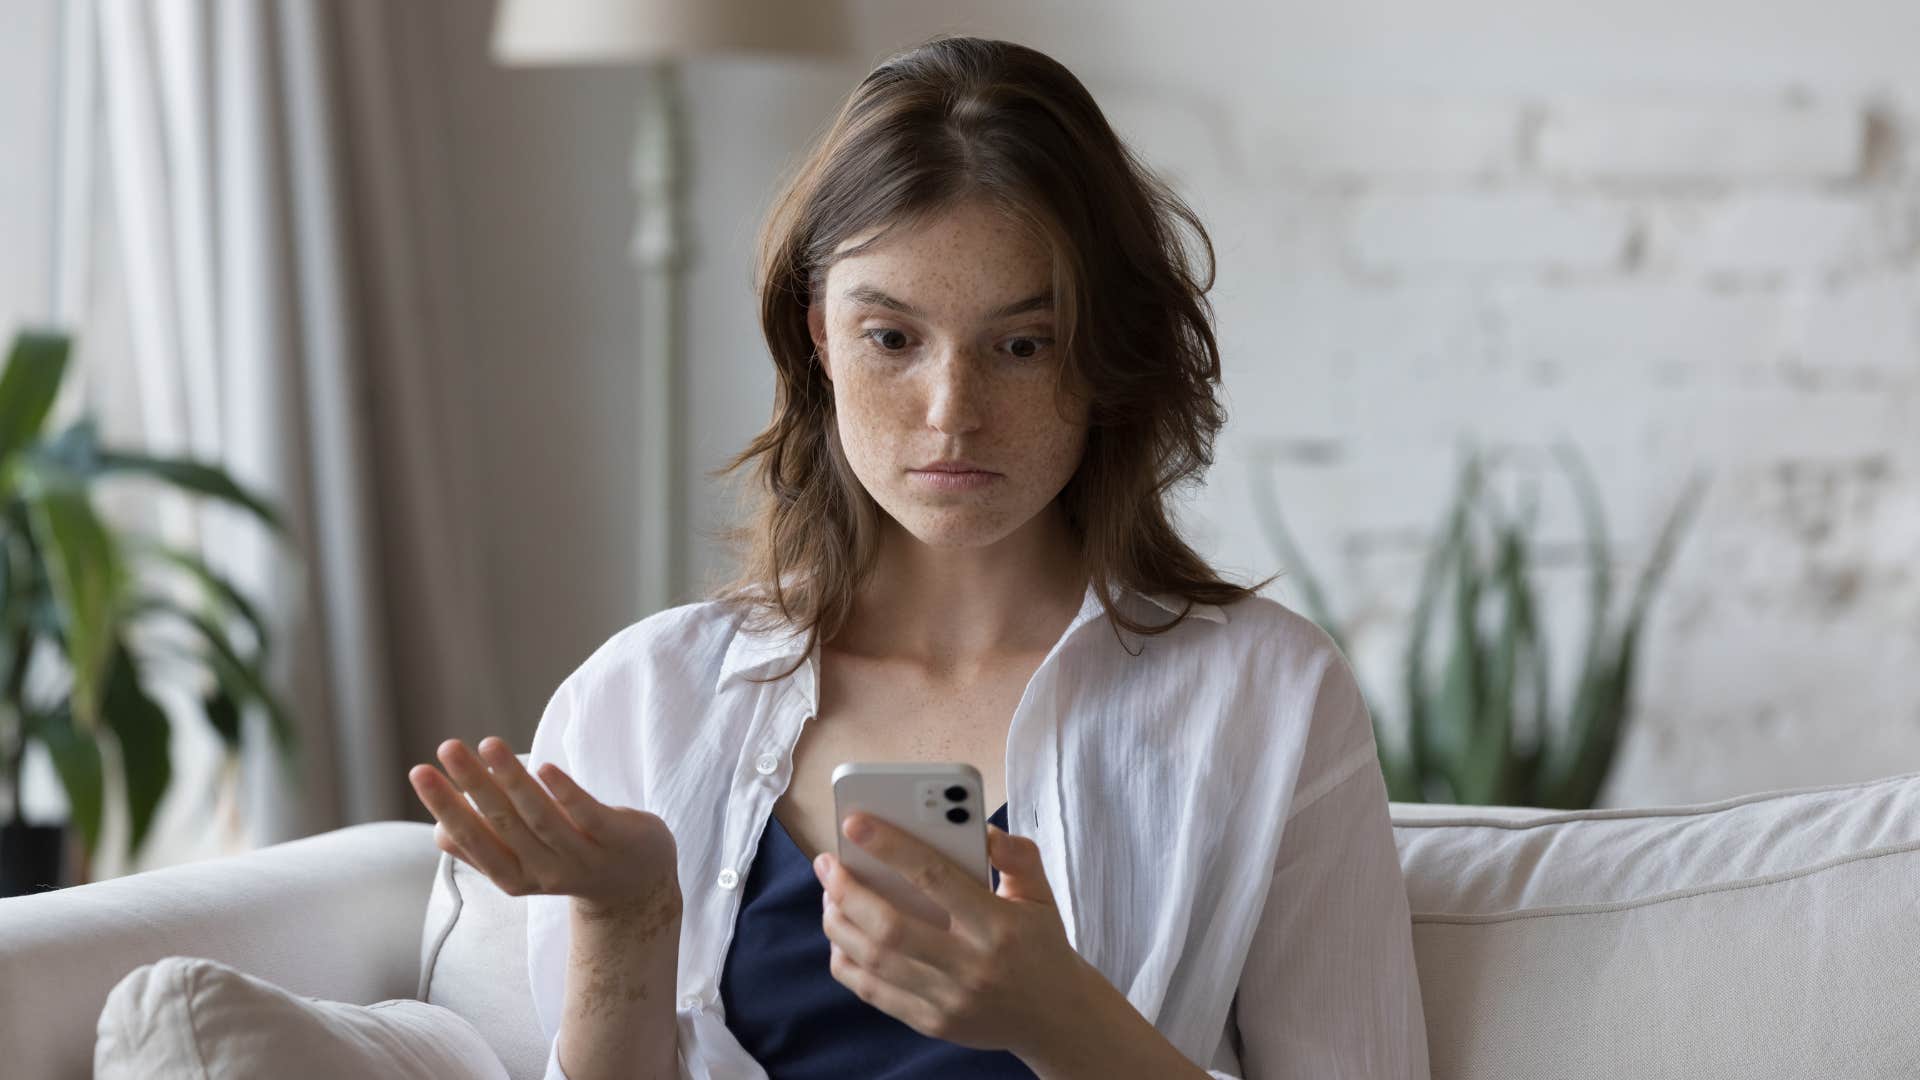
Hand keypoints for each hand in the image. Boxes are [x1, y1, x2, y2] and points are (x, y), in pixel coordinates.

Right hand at [408, 737, 679, 919]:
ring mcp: (583, 857)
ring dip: (511, 779)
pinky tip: (545, 767)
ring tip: (487, 743)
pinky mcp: (617, 839)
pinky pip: (588, 815)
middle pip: (502, 824)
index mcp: (514, 876)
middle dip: (471, 785)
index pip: (470, 840)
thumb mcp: (524, 863)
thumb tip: (439, 831)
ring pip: (541, 817)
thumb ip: (487, 848)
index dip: (445, 806)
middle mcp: (544, 871)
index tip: (420, 771)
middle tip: (446, 747)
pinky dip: (565, 793)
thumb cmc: (568, 860)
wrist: (638, 886)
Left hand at [813, 813, 1095, 1058]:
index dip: (889, 847)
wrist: (1057, 1018)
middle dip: (847, 890)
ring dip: (839, 923)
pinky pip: (873, 992)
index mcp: (998, 924)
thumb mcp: (1041, 892)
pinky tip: (841, 935)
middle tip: (827, 863)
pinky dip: (847, 961)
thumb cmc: (1041, 943)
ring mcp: (949, 1000)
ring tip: (829, 894)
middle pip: (891, 926)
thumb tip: (980, 829)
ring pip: (874, 961)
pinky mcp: (932, 1023)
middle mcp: (971, 965)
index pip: (934, 877)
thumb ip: (1017, 854)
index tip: (854, 822)